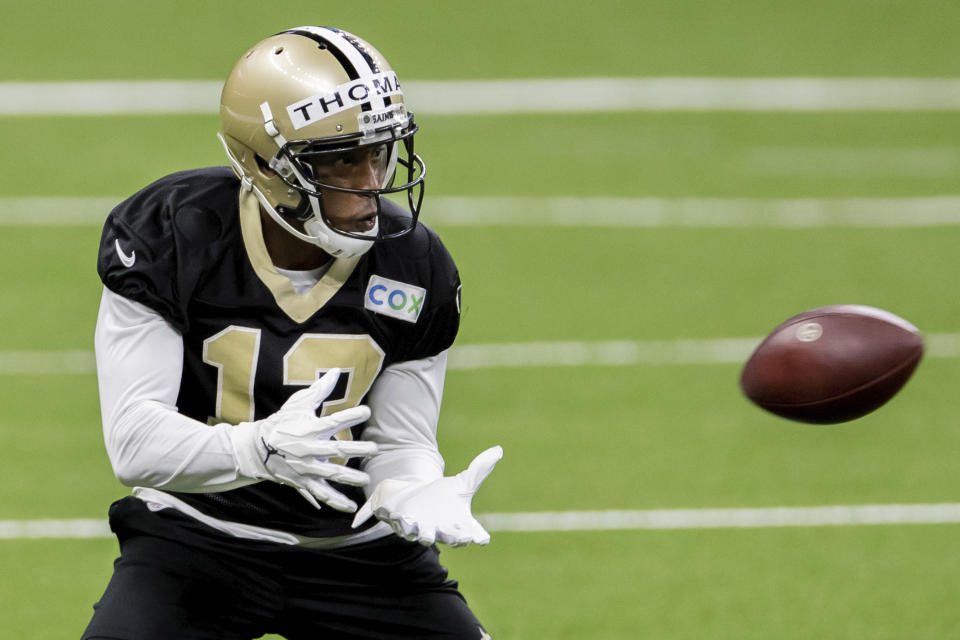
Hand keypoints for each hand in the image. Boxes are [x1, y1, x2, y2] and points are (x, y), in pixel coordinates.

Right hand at [230, 368, 376, 511]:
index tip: (367, 411)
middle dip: (357, 449)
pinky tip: (351, 506)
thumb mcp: (299, 403)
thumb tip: (337, 370)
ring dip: (350, 477)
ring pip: (331, 474)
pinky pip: (321, 493)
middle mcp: (309, 449)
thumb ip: (320, 389)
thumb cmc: (281, 423)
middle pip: (337, 450)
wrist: (256, 448)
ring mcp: (307, 467)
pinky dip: (335, 501)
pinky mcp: (304, 481)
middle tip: (375, 448)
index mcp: (310, 429)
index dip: (350, 415)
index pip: (333, 421)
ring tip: (366, 479)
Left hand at [352, 446, 502, 545]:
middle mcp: (434, 530)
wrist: (413, 496)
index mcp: (454, 524)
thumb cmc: (440, 495)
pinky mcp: (393, 518)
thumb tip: (499, 449)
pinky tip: (388, 511)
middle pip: (442, 536)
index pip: (468, 534)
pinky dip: (388, 516)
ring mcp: (413, 526)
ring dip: (414, 529)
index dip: (475, 537)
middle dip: (445, 536)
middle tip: (452, 536)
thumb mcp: (462, 482)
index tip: (481, 539)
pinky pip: (390, 520)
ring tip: (414, 523)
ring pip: (413, 531)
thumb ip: (480, 469)